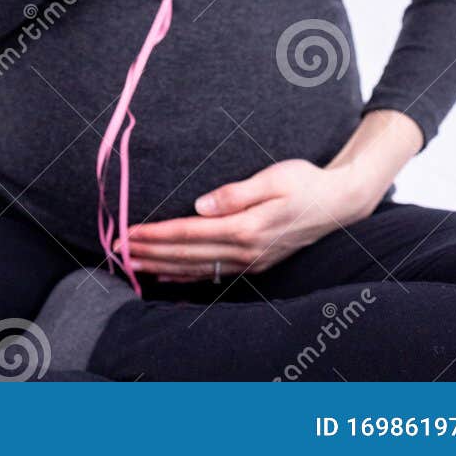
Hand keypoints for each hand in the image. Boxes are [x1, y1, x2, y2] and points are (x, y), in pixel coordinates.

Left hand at [127, 157, 380, 281]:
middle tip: (117, 249)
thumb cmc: (305, 182)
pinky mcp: (254, 263)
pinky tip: (168, 277)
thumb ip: (237, 193)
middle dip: (150, 252)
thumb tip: (200, 204)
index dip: (157, 234)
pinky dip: (185, 277)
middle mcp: (246, 251)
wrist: (338, 204)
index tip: (129, 232)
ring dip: (162, 267)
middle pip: (187, 255)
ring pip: (196, 269)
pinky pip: (212, 275)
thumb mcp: (274, 178)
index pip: (190, 234)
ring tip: (132, 264)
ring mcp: (250, 262)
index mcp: (247, 228)